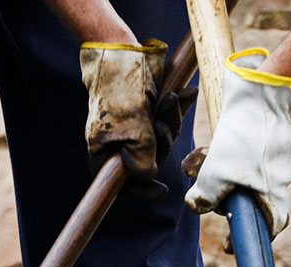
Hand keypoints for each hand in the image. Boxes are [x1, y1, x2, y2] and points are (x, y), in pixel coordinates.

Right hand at [80, 40, 174, 201]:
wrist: (123, 50)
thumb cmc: (122, 88)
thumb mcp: (132, 127)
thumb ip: (141, 157)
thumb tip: (148, 177)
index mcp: (105, 152)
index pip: (122, 184)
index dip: (141, 191)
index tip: (161, 192)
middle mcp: (119, 143)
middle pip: (149, 161)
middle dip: (162, 143)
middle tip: (159, 123)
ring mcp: (135, 127)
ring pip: (162, 139)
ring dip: (171, 120)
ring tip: (170, 99)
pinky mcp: (149, 111)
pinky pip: (168, 119)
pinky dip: (178, 108)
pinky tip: (185, 94)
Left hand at [184, 50, 290, 235]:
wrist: (265, 87)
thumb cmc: (244, 134)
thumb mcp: (217, 172)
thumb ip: (206, 195)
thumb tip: (197, 206)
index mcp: (274, 191)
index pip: (271, 225)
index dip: (254, 238)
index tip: (231, 245)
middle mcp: (280, 176)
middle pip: (252, 197)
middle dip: (225, 194)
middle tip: (206, 183)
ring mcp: (278, 154)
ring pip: (247, 171)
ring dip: (223, 167)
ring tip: (206, 154)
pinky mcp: (272, 133)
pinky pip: (249, 149)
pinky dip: (232, 147)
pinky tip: (221, 135)